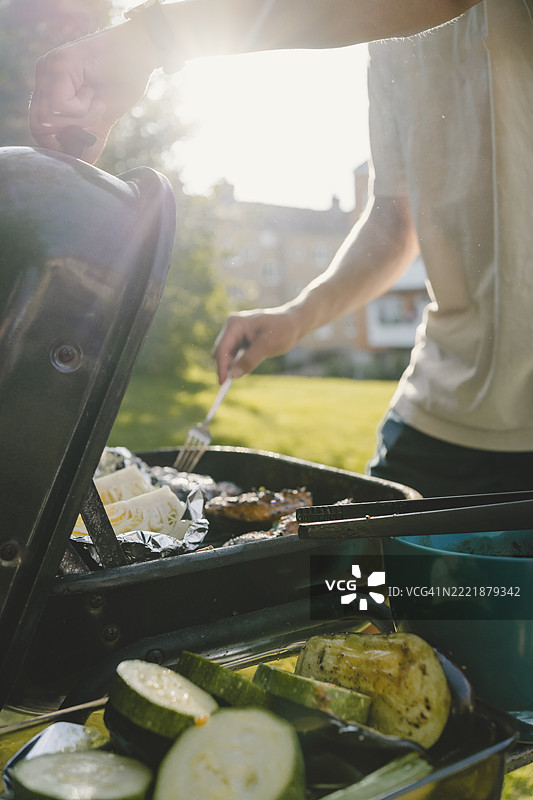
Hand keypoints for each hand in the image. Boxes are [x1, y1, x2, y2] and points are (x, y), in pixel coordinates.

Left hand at [29, 21, 156, 162]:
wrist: (142, 53)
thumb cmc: (124, 80)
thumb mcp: (103, 117)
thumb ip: (89, 137)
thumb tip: (83, 166)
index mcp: (50, 87)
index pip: (38, 127)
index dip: (59, 143)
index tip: (83, 137)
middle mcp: (44, 75)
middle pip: (38, 126)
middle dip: (68, 134)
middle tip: (92, 119)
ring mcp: (48, 68)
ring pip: (49, 118)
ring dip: (79, 119)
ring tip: (97, 103)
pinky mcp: (58, 64)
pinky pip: (60, 106)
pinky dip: (82, 109)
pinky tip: (95, 95)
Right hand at [212, 307, 302, 383]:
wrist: (293, 323)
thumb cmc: (282, 330)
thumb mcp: (267, 345)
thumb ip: (250, 359)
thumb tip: (234, 375)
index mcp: (235, 324)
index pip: (222, 348)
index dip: (221, 366)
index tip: (222, 382)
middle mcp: (233, 327)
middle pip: (221, 352)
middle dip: (224, 367)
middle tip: (228, 384)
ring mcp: (236, 333)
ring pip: (226, 355)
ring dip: (230, 366)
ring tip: (240, 375)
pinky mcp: (241, 340)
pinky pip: (233, 355)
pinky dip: (236, 364)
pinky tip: (243, 369)